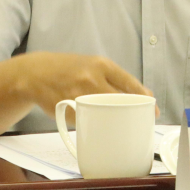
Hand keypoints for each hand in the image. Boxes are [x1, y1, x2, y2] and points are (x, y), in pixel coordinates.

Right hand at [19, 51, 155, 118]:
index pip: (129, 83)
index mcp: (101, 65)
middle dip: (133, 112)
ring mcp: (80, 96)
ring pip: (105, 113)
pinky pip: (87, 120)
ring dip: (114, 120)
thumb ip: (112, 78)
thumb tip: (140, 94)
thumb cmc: (70, 69)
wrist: (35, 73)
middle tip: (140, 120)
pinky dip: (92, 122)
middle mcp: (92, 79)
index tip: (154, 109)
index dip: (145, 98)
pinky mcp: (69, 111)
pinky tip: (92, 120)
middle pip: (121, 100)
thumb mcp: (91, 65)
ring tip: (119, 123)